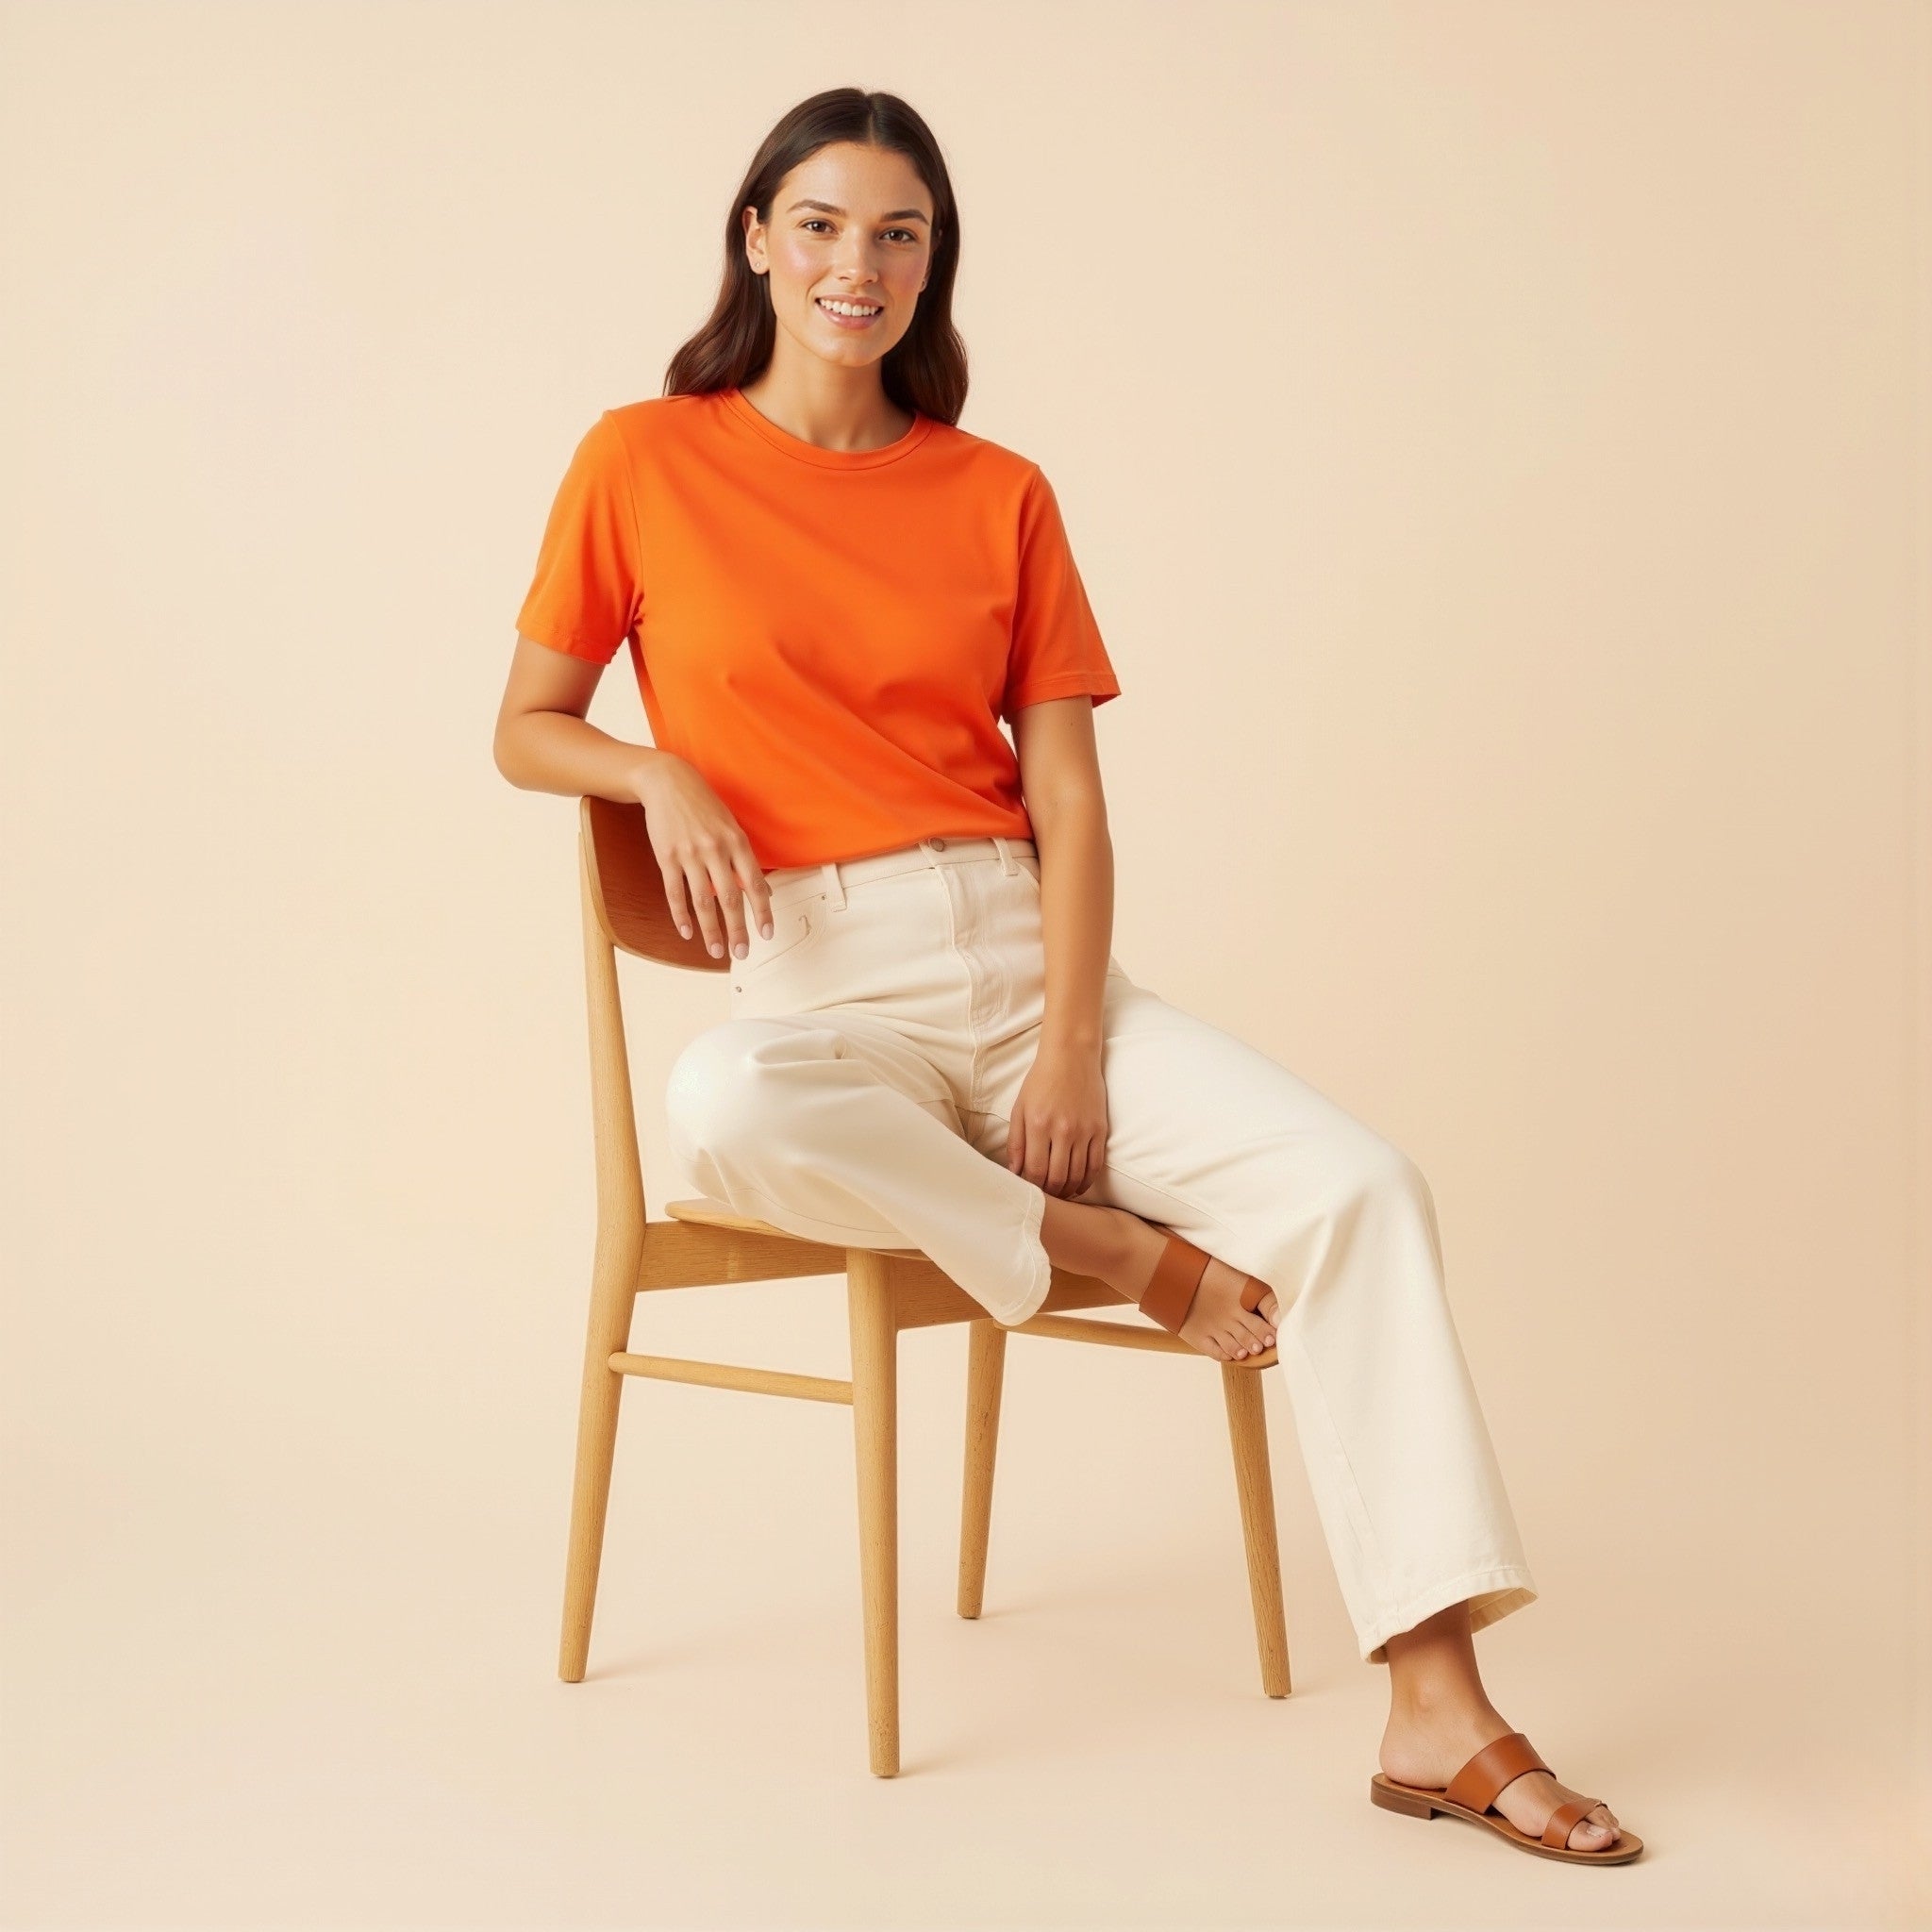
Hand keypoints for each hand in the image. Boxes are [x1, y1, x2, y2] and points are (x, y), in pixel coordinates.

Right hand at [629, 755, 772, 960]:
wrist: (668, 782)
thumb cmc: (703, 805)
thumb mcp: (731, 826)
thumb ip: (745, 859)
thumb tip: (762, 891)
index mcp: (736, 842)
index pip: (754, 884)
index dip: (762, 912)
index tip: (766, 933)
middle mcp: (715, 849)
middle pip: (729, 898)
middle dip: (737, 929)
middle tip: (741, 952)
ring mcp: (689, 854)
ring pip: (702, 901)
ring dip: (710, 930)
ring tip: (716, 950)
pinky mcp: (667, 856)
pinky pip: (674, 892)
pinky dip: (681, 915)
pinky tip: (687, 932)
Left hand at [1005, 1040, 1108, 1197]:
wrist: (1071, 1056)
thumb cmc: (1041, 1081)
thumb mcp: (1020, 1108)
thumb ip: (1016, 1142)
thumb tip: (1014, 1172)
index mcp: (1038, 1125)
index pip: (1034, 1170)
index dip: (1031, 1187)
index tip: (1029, 1192)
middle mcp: (1062, 1130)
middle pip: (1056, 1177)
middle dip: (1049, 1193)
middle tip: (1044, 1197)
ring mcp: (1084, 1131)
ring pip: (1077, 1175)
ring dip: (1067, 1190)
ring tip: (1059, 1193)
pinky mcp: (1099, 1129)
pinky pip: (1095, 1164)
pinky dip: (1087, 1180)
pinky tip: (1078, 1186)